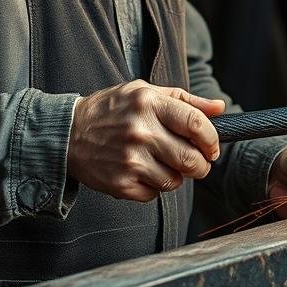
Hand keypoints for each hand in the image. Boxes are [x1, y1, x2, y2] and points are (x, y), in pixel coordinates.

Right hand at [67, 80, 225, 201]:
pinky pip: (154, 194)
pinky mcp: (120, 184)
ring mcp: (130, 160)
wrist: (67, 134)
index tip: (212, 147)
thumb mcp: (145, 92)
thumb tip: (219, 108)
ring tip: (161, 163)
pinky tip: (141, 171)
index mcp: (149, 104)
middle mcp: (140, 132)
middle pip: (191, 160)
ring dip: (175, 176)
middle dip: (201, 165)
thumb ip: (185, 100)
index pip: (196, 124)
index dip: (212, 140)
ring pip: (175, 181)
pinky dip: (153, 187)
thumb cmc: (110, 110)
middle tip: (196, 162)